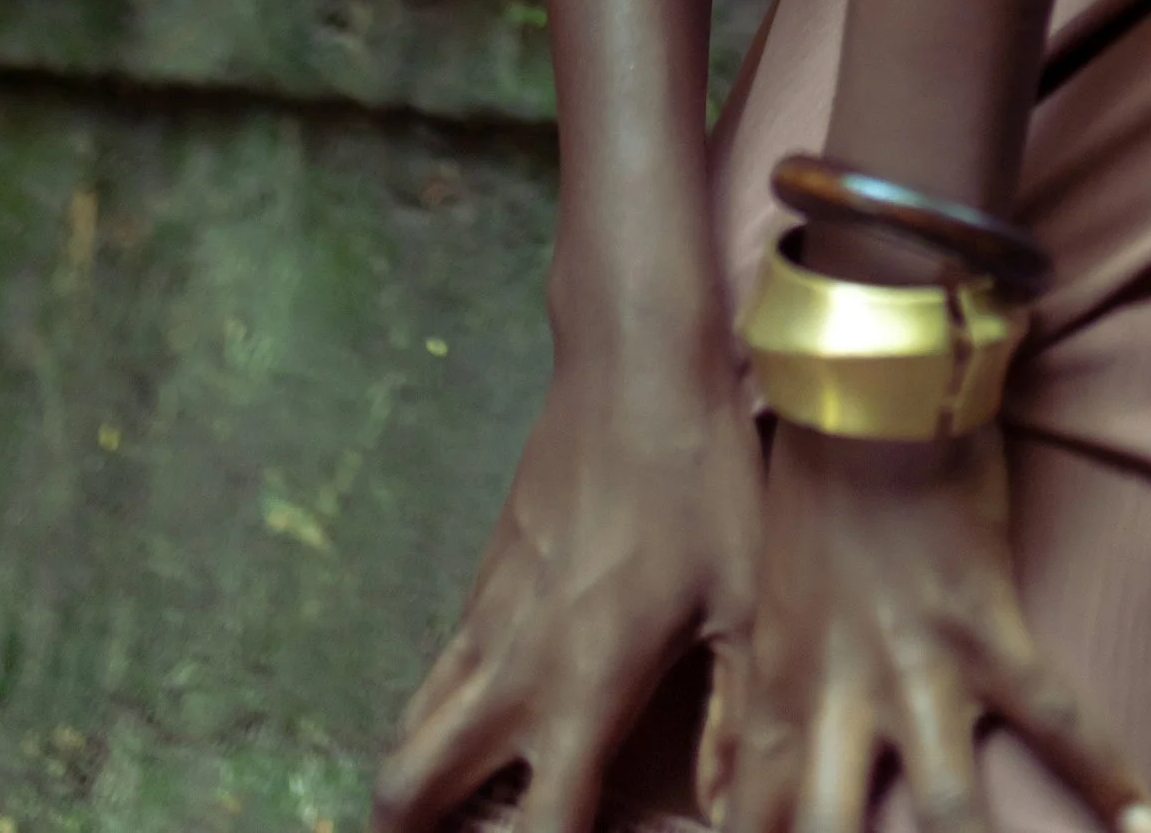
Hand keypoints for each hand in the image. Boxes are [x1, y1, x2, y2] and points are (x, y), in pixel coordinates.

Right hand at [372, 363, 761, 832]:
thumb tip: (734, 806)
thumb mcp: (743, 598)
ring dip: (410, 786)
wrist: (635, 364)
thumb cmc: (703, 478)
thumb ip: (733, 716)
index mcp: (584, 686)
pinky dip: (434, 723)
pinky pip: (434, 675)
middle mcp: (514, 665)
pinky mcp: (480, 578)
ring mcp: (485, 618)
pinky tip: (479, 736)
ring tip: (441, 822)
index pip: (539, 826)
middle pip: (411, 788)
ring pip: (407, 731)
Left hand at [707, 427, 1150, 832]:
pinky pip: (1058, 721)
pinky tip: (1148, 827)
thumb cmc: (808, 487)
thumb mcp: (757, 606)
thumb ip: (745, 714)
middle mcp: (837, 701)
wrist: (867, 383)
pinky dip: (1108, 776)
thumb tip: (722, 806)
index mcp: (773, 694)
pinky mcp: (991, 629)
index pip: (750, 828)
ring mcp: (917, 670)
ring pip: (948, 810)